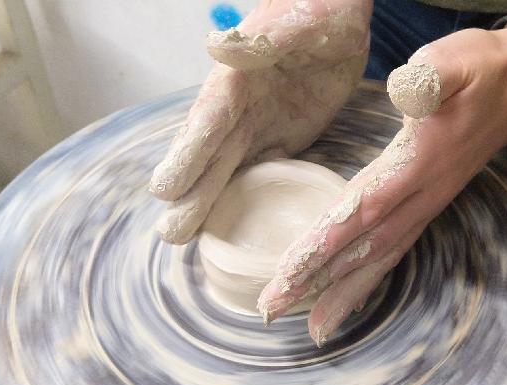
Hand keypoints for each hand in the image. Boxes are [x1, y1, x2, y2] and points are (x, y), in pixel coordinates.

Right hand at [150, 0, 371, 243]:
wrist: (342, 15)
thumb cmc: (319, 9)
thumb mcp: (295, 22)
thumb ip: (259, 40)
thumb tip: (216, 46)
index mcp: (234, 82)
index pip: (204, 123)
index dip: (184, 156)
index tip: (164, 190)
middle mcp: (238, 111)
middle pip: (208, 159)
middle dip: (189, 196)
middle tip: (171, 235)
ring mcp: (259, 128)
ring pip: (228, 173)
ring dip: (211, 206)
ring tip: (189, 240)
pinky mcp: (284, 139)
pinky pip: (264, 173)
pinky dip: (252, 201)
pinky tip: (239, 228)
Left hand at [258, 27, 506, 344]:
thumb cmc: (484, 67)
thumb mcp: (458, 59)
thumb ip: (433, 76)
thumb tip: (404, 86)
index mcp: (420, 161)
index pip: (362, 210)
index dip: (324, 243)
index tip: (287, 272)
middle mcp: (423, 193)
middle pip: (363, 246)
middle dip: (317, 279)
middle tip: (273, 308)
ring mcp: (429, 202)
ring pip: (381, 257)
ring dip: (343, 291)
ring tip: (312, 327)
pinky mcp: (430, 201)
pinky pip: (396, 248)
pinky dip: (371, 277)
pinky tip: (352, 294)